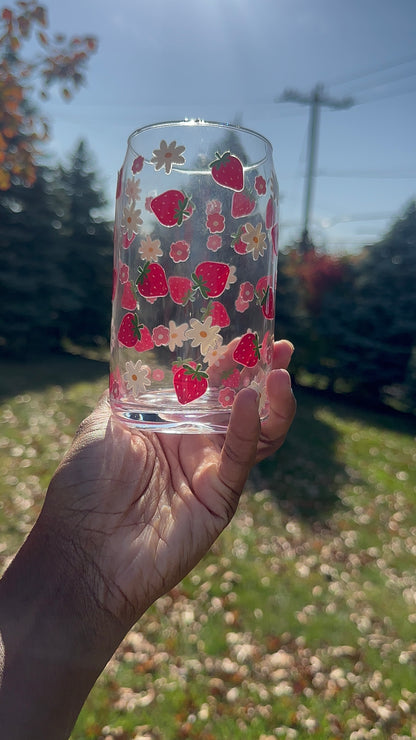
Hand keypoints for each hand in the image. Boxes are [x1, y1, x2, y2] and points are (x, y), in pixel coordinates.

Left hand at [41, 340, 295, 631]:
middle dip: (264, 374)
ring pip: (256, 433)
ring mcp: (210, 472)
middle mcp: (196, 445)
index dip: (232, 361)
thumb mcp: (101, 424)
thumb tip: (137, 359)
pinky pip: (239, 460)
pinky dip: (246, 430)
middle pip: (242, 404)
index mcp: (171, 425)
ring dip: (272, 402)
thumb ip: (127, 394)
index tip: (250, 333)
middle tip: (281, 347)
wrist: (81, 552)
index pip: (211, 386)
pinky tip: (249, 400)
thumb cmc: (82, 487)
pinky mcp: (220, 501)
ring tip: (278, 373)